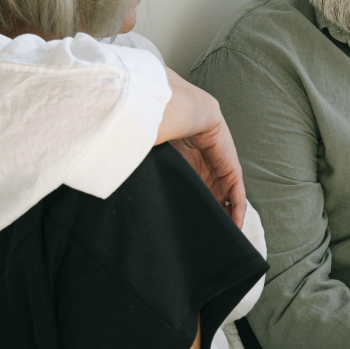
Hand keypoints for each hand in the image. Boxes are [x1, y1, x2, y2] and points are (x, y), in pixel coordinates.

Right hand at [158, 69, 246, 225]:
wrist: (181, 109)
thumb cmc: (160, 128)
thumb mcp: (154, 159)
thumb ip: (145, 171)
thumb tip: (113, 184)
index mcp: (185, 165)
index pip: (193, 192)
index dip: (194, 210)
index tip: (191, 232)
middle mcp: (203, 167)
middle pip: (211, 197)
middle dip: (210, 218)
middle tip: (208, 239)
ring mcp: (218, 166)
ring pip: (225, 197)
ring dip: (225, 217)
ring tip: (222, 237)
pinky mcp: (230, 166)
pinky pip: (236, 191)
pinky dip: (237, 208)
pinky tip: (234, 224)